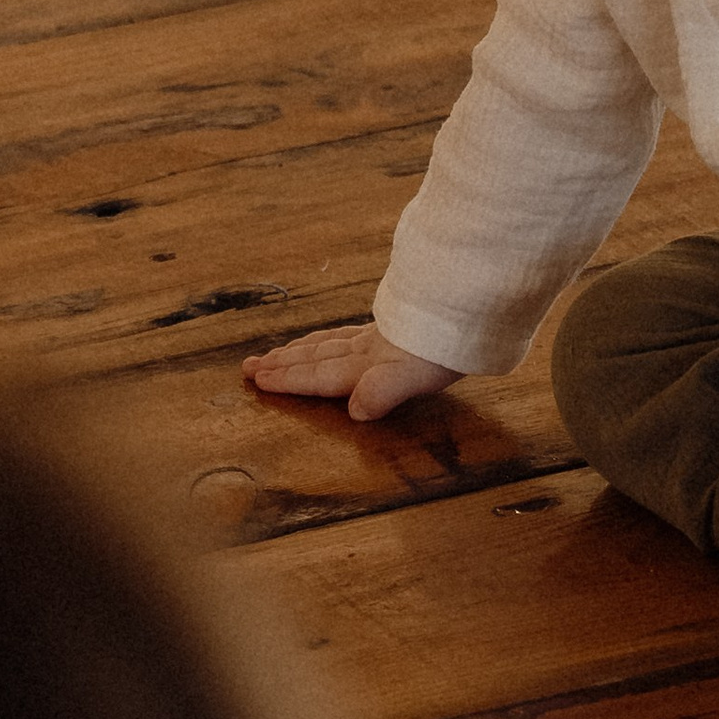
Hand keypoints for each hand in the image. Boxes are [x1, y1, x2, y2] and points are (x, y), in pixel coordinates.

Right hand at [243, 323, 461, 421]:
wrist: (468, 306)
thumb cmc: (444, 348)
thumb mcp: (414, 376)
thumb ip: (382, 392)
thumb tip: (354, 411)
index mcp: (366, 365)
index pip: (320, 375)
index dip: (289, 381)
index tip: (257, 381)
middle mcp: (366, 349)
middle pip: (315, 357)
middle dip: (282, 364)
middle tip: (249, 367)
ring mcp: (379, 337)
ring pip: (328, 343)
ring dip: (299, 351)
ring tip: (276, 353)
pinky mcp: (395, 329)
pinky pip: (348, 334)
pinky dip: (330, 338)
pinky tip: (333, 339)